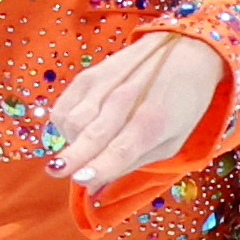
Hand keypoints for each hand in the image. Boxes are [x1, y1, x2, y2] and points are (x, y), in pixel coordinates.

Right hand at [42, 33, 228, 195]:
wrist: (185, 50)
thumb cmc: (182, 104)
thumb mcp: (172, 141)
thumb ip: (134, 164)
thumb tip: (95, 189)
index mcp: (152, 122)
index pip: (121, 150)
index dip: (100, 167)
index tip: (81, 181)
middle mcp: (125, 101)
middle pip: (91, 135)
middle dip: (71, 157)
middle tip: (54, 172)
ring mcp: (104, 85)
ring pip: (73, 121)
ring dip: (70, 143)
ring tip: (81, 151)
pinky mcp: (89, 76)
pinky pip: (64, 107)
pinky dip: (64, 125)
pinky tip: (76, 133)